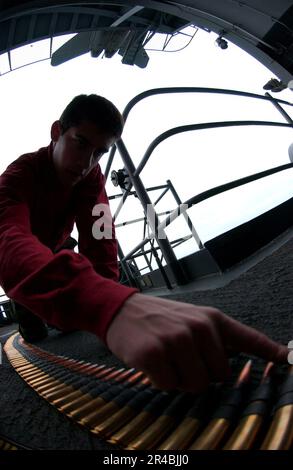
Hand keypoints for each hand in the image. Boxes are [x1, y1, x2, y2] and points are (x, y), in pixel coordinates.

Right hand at [106, 293, 287, 392]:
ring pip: (196, 385)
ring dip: (181, 379)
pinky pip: (170, 386)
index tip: (290, 360)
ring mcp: (176, 340)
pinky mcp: (154, 354)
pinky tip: (152, 362)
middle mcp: (198, 328)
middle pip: (220, 376)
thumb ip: (216, 339)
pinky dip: (161, 381)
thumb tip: (235, 365)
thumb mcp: (192, 318)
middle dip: (201, 374)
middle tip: (180, 356)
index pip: (249, 338)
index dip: (272, 352)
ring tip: (167, 358)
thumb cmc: (160, 318)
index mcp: (212, 318)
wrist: (122, 309)